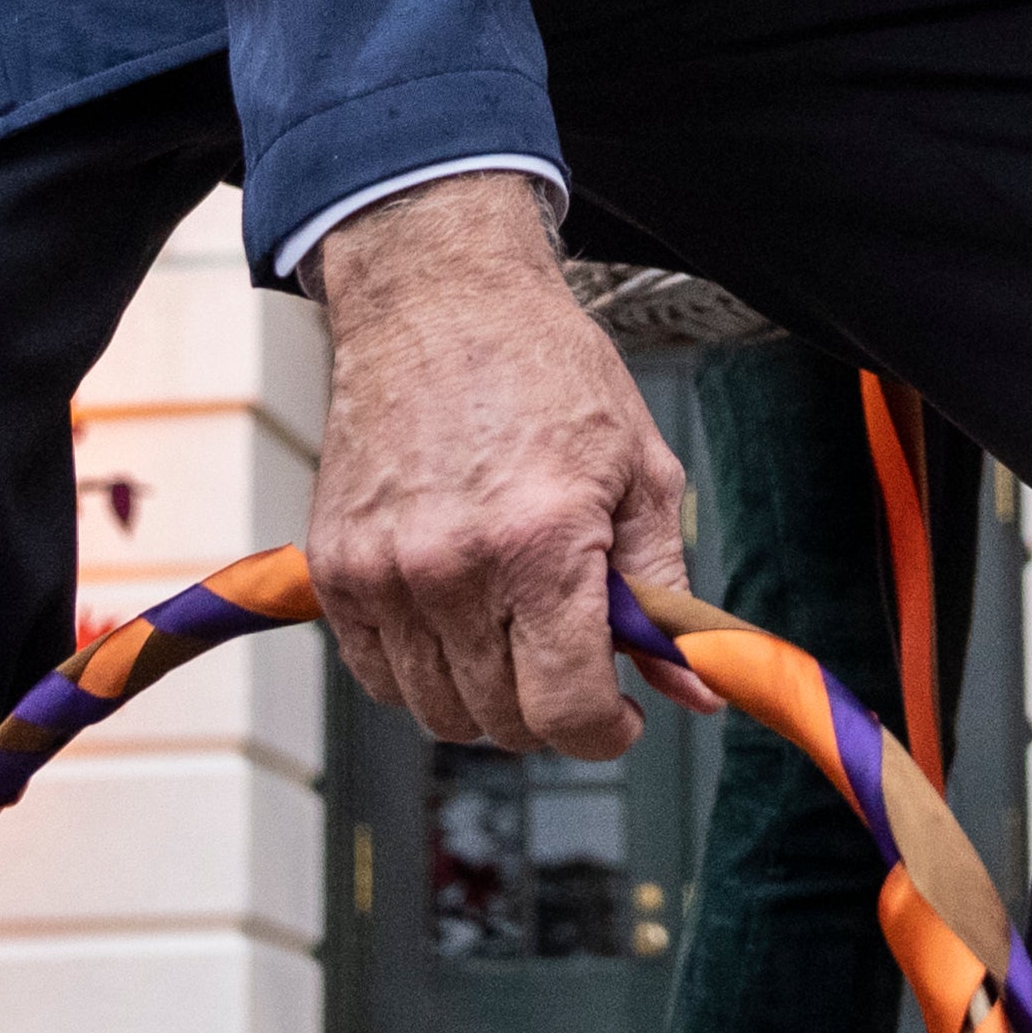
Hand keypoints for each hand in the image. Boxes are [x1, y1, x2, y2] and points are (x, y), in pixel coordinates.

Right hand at [304, 174, 697, 758]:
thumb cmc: (551, 375)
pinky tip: (456, 622)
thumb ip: (664, 594)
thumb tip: (698, 692)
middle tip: (571, 660)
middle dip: (551, 712)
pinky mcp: (334, 567)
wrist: (440, 300)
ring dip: (486, 698)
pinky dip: (419, 671)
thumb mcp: (643, 474)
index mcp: (541, 545)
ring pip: (436, 711)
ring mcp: (382, 573)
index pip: (567, 710)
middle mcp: (452, 569)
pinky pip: (375, 675)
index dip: (604, 732)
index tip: (617, 714)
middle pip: (503, 723)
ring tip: (513, 635)